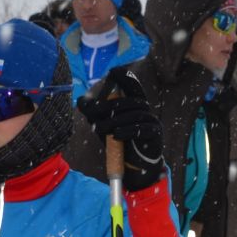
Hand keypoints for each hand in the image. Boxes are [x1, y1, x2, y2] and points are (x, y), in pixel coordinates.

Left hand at [78, 73, 164, 191]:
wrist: (135, 165)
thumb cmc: (121, 142)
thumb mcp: (105, 126)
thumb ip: (96, 114)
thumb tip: (81, 101)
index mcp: (135, 104)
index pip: (133, 86)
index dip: (126, 78)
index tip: (115, 71)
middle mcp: (146, 110)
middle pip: (130, 101)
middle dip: (109, 106)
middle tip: (93, 113)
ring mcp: (153, 121)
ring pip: (134, 114)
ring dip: (115, 121)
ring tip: (102, 130)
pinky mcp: (155, 134)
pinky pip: (142, 128)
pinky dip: (127, 131)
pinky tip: (116, 135)